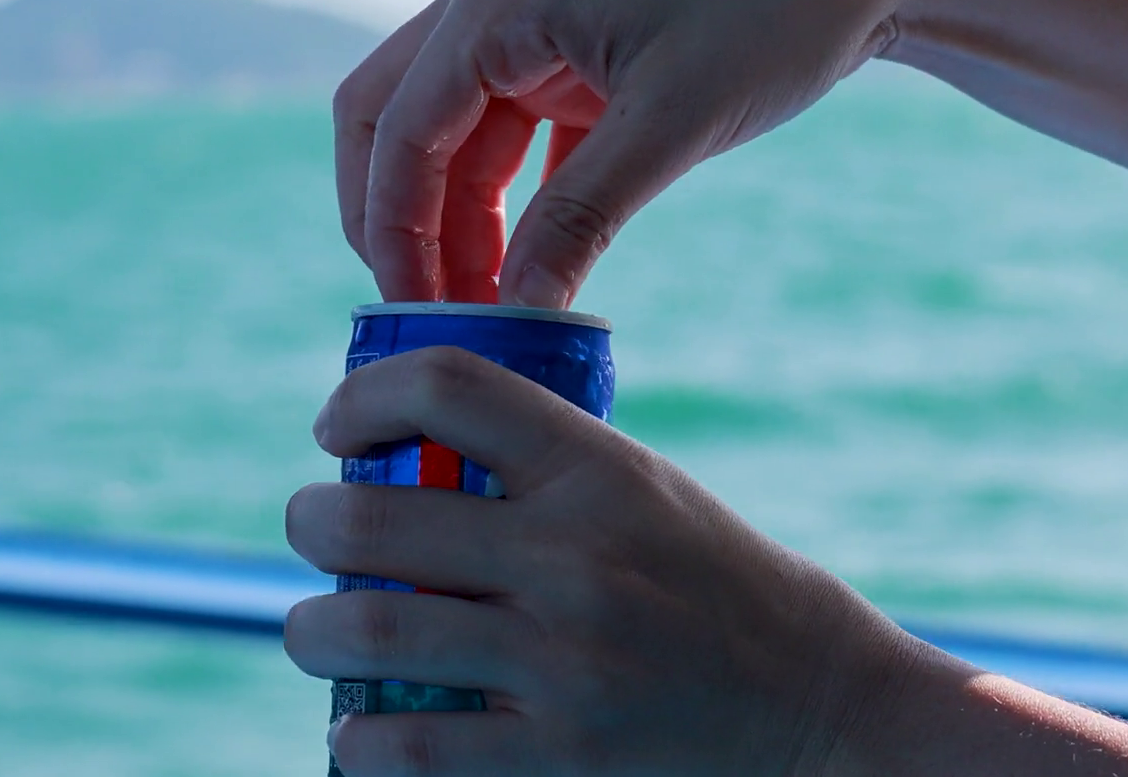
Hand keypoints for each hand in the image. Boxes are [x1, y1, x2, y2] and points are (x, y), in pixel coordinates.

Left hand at [283, 346, 926, 776]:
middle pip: (371, 519)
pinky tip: (361, 731)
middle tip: (312, 528)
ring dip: (310, 631)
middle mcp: (575, 556)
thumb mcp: (639, 489)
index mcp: (597, 468)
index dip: (362, 398)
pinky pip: (411, 750)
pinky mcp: (563, 757)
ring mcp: (566, 661)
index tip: (337, 432)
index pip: (446, 387)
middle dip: (309, 521)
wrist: (819, 702)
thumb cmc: (712, 580)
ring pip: (368, 636)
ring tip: (315, 629)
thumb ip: (535, 467)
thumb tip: (396, 455)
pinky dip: (360, 742)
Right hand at [334, 0, 945, 305]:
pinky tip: (535, 266)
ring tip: (491, 308)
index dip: (394, 232)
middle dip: (400, 221)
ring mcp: (538, 20)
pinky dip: (517, 199)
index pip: (400, 129)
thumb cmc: (772, 10)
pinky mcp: (582, 49)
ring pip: (457, 133)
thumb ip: (580, 217)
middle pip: (395, 121)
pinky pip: (517, 133)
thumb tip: (516, 310)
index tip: (418, 318)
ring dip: (461, 219)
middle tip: (428, 312)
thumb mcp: (673, 123)